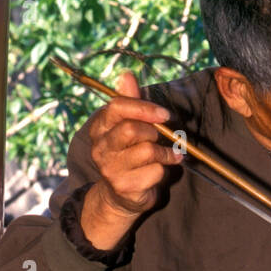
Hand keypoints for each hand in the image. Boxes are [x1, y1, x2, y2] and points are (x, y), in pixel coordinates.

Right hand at [80, 72, 180, 248]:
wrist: (122, 195)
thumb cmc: (131, 154)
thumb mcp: (129, 125)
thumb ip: (130, 101)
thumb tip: (126, 75)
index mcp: (100, 127)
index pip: (117, 107)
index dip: (145, 108)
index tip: (164, 115)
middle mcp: (100, 148)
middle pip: (131, 129)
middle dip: (154, 132)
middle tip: (163, 138)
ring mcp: (110, 168)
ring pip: (147, 151)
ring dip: (165, 152)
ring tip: (170, 155)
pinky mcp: (124, 186)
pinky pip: (155, 171)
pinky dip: (164, 170)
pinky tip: (161, 171)